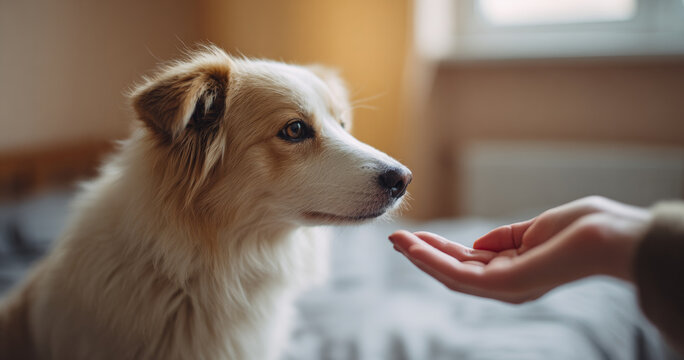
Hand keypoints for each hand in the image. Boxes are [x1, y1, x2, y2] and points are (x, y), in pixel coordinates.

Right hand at [389, 196, 651, 303]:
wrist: (609, 235)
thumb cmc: (583, 229)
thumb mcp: (533, 230)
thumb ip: (504, 238)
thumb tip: (477, 243)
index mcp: (513, 270)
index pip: (468, 262)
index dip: (439, 249)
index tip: (416, 235)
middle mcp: (506, 284)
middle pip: (454, 271)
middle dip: (423, 254)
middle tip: (395, 238)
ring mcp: (504, 287)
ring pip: (450, 275)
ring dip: (420, 257)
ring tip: (397, 240)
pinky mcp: (503, 285)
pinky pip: (459, 275)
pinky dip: (433, 261)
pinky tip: (415, 247)